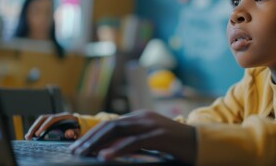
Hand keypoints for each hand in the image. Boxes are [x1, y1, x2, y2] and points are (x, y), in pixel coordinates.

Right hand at [25, 112, 79, 139]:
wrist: (79, 125)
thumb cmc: (78, 129)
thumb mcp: (77, 131)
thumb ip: (73, 132)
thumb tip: (68, 133)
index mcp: (64, 117)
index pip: (52, 119)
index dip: (45, 126)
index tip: (38, 133)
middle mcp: (58, 116)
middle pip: (44, 118)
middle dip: (35, 127)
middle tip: (29, 136)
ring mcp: (53, 118)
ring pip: (41, 120)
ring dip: (33, 128)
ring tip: (27, 137)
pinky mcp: (50, 122)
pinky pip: (41, 124)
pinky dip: (35, 129)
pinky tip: (31, 136)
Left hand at [69, 110, 195, 164]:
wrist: (200, 143)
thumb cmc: (175, 144)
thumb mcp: (151, 139)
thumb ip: (134, 140)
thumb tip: (111, 150)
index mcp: (140, 117)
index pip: (111, 124)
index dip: (93, 135)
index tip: (79, 147)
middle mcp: (143, 117)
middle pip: (110, 126)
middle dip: (90, 138)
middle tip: (75, 152)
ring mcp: (150, 125)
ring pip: (117, 131)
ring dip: (97, 143)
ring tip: (83, 154)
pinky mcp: (158, 135)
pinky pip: (133, 142)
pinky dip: (117, 150)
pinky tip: (104, 157)